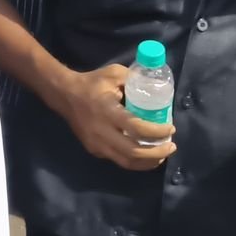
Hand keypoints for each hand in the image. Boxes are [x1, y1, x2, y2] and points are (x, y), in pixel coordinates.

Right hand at [57, 64, 175, 170]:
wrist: (63, 94)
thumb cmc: (91, 83)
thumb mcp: (114, 74)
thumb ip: (135, 80)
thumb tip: (156, 88)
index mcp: (108, 112)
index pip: (138, 128)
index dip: (158, 132)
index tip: (171, 128)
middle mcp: (102, 132)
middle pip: (134, 152)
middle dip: (158, 153)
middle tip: (171, 146)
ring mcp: (96, 144)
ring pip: (127, 162)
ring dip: (148, 162)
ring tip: (162, 155)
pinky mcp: (94, 150)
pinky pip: (118, 160)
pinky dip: (135, 160)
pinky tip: (145, 155)